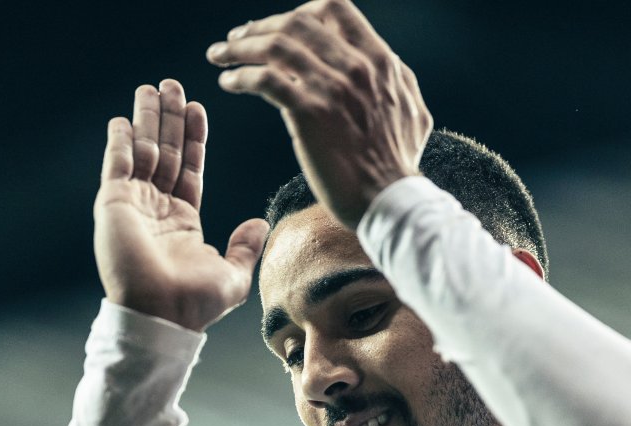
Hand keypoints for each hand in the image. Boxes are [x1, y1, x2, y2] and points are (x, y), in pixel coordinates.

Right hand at [95, 79, 268, 331]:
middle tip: (172, 84)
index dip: (194, 138)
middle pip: (165, 152)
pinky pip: (116, 165)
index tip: (197, 108)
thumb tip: (259, 223)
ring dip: (147, 119)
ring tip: (151, 88)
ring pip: (141, 151)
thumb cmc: (195, 304)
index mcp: (182, 220)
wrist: (161, 315)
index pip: (190, 168)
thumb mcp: (233, 276)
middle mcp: (156, 208)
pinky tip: (123, 120)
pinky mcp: (113, 204)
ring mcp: (133, 204)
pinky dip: (119, 141)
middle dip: (169, 118)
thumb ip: (245, 247)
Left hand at [207, 0, 431, 230]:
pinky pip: (264, 79)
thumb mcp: (410, 111)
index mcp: (379, 60)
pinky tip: (229, 83)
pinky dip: (240, 76)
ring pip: (275, 46)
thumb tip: (383, 65)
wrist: (390, 201)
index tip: (278, 27)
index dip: (300, 11)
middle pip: (296, 22)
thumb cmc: (397, 165)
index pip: (334, 9)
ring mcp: (332, 88)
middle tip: (237, 38)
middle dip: (259, 26)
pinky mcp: (310, 113)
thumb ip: (392, 82)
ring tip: (219, 55)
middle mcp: (356, 66)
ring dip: (239, 46)